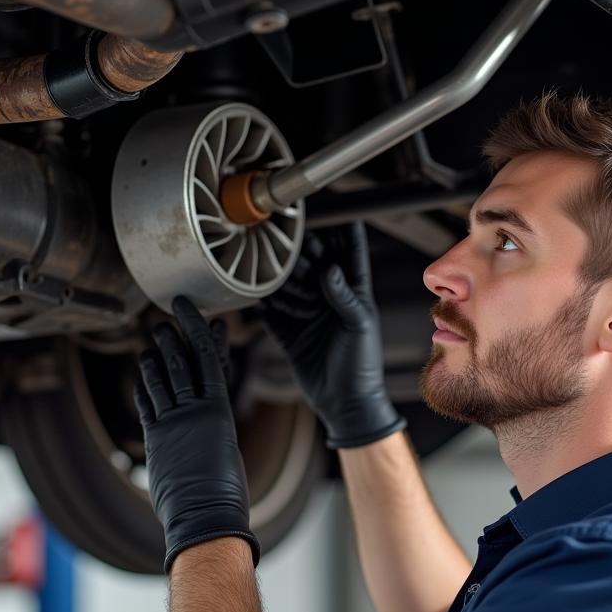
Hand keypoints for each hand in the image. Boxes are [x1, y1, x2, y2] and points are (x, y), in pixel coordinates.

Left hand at [134, 296, 257, 573]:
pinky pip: (147, 403)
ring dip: (154, 357)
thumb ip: (213, 426)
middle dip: (173, 337)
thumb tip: (205, 421)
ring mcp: (173, 422)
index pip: (210, 358)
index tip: (198, 315)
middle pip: (182, 361)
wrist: (206, 514)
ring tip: (150, 342)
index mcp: (220, 409)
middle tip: (164, 322)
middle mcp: (196, 409)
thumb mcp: (226, 447)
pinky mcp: (156, 437)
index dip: (202, 332)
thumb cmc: (225, 489)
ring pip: (161, 378)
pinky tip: (141, 374)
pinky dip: (143, 385)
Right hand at [258, 221, 405, 449]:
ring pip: (289, 286)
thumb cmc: (362, 364)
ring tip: (263, 258)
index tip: (336, 208)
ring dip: (278, 275)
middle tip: (284, 235)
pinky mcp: (290, 334)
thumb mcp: (358, 325)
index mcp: (354, 293)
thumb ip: (344, 295)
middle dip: (301, 251)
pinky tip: (249, 289)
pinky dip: (262, 302)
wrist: (345, 403)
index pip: (350, 255)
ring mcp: (308, 316)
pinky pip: (273, 313)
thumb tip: (329, 269)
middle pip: (313, 266)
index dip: (344, 232)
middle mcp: (330, 300)